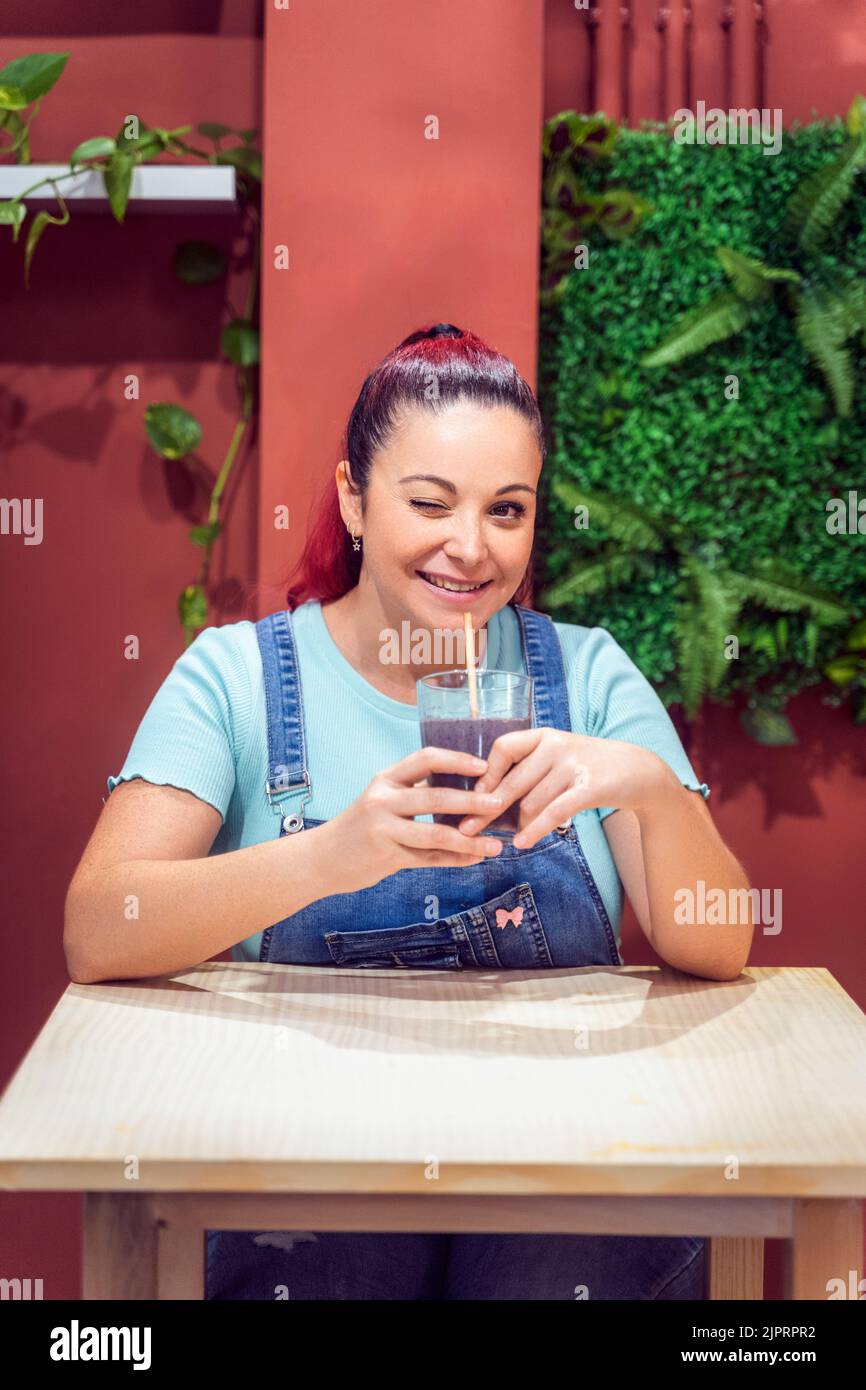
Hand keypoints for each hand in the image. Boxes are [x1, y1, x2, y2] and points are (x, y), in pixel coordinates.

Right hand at [324, 746, 505, 890]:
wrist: (324, 858)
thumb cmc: (362, 826)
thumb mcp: (382, 799)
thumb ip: (415, 792)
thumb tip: (466, 789)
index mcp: (387, 779)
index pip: (426, 758)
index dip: (457, 760)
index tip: (485, 766)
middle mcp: (383, 799)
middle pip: (435, 797)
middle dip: (472, 801)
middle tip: (499, 803)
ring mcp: (383, 828)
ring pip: (435, 833)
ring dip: (470, 840)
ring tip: (496, 845)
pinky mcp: (386, 856)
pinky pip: (429, 858)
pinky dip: (455, 859)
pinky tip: (475, 859)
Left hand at [456, 728, 674, 847]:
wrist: (639, 771)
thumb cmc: (589, 767)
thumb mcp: (559, 756)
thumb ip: (529, 768)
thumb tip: (488, 795)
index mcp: (545, 735)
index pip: (504, 748)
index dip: (486, 773)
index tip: (473, 796)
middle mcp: (557, 745)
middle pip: (512, 781)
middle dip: (487, 808)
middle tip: (466, 829)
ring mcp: (574, 765)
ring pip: (532, 802)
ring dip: (519, 825)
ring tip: (513, 838)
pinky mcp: (590, 787)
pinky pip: (554, 812)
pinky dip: (536, 830)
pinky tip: (523, 843)